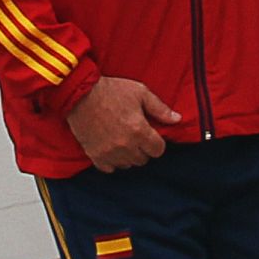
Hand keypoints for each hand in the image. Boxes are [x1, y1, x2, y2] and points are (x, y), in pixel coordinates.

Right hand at [66, 76, 181, 172]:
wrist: (81, 94)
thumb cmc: (112, 90)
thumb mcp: (141, 93)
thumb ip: (160, 109)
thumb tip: (177, 119)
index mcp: (139, 131)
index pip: (158, 150)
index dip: (157, 143)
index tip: (152, 136)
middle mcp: (126, 145)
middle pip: (143, 159)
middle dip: (143, 149)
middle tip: (137, 136)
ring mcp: (109, 152)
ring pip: (127, 165)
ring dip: (129, 155)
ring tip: (124, 141)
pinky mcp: (94, 155)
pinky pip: (109, 168)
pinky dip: (112, 161)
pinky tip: (112, 148)